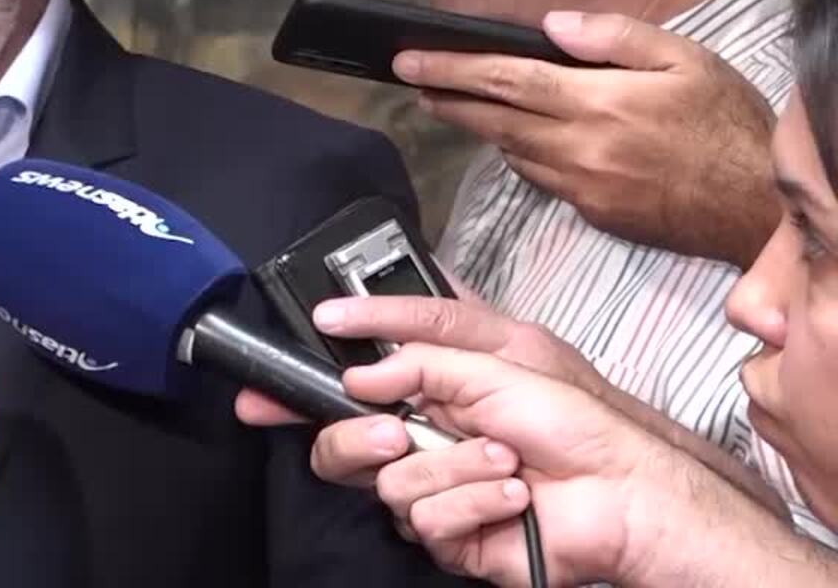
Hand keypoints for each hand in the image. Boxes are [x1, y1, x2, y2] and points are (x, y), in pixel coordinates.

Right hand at [236, 294, 609, 485]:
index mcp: (429, 384)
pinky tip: (513, 494)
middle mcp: (423, 435)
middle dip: (357, 436)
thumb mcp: (500, 353)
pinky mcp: (451, 534)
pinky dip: (473, 501)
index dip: (298, 387)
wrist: (627, 493)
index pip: (348, 378)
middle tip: (394, 432)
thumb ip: (418, 355)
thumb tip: (357, 375)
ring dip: (451, 467)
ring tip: (503, 460)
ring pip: (386, 482)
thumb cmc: (578, 418)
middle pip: (340, 440)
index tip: (260, 394)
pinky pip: (425, 519)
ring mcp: (434, 486)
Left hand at [394, 10, 776, 265]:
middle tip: (414, 80)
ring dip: (480, 127)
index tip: (408, 61)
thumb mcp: (686, 59)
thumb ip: (614, 36)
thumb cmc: (730, 126)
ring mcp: (581, 187)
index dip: (449, 69)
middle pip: (491, 120)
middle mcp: (579, 149)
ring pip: (510, 152)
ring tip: (457, 101)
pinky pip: (539, 179)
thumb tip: (553, 24)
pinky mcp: (590, 213)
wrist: (760, 208)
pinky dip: (522, 155)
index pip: (503, 80)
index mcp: (598, 103)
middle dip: (446, 97)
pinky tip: (521, 137)